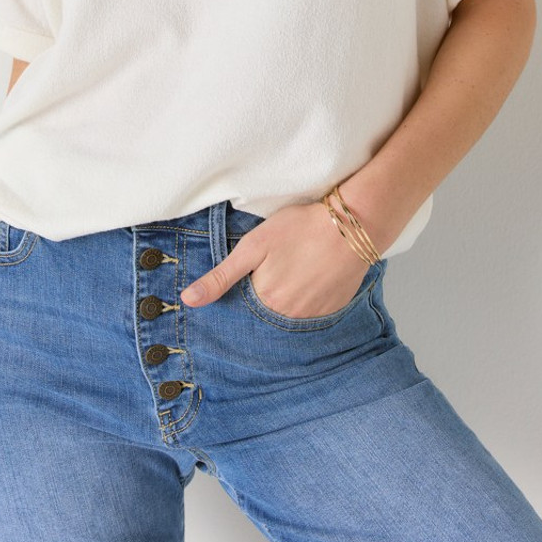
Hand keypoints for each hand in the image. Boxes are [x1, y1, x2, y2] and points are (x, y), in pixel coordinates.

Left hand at [180, 200, 372, 318]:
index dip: (243, 292)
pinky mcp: (334, 309)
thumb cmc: (300, 228)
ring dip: (287, 299)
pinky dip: (308, 299)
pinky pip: (312, 313)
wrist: (353, 224)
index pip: (242, 310)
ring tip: (293, 271)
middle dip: (265, 297)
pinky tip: (311, 277)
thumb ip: (221, 276)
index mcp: (266, 301)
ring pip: (289, 315)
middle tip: (277, 269)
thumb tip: (188, 300)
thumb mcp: (253, 246)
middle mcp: (289, 317)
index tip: (251, 276)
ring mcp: (314, 316)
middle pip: (267, 314)